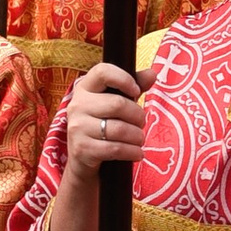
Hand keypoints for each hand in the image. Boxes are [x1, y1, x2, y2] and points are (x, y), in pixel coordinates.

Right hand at [57, 63, 147, 177]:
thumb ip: (133, 87)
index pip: (102, 72)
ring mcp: (77, 127)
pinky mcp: (82, 149)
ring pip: (119, 129)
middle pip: (118, 104)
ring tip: (139, 139)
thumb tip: (152, 74)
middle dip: (138, 116)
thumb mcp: (115, 103)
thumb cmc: (102, 124)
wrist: (83, 158)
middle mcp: (77, 105)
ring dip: (137, 137)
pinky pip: (116, 149)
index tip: (136, 91)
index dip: (123, 79)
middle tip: (141, 123)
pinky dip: (132, 152)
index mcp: (85, 88)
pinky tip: (137, 153)